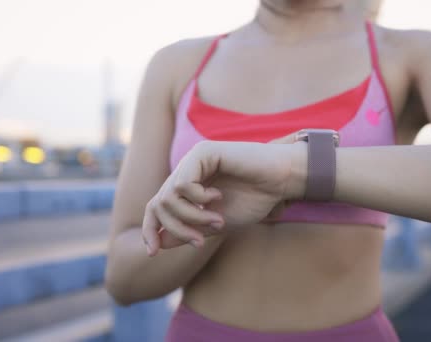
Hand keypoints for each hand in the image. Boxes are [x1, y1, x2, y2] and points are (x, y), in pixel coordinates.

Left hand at [142, 133, 305, 253]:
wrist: (280, 181)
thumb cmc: (255, 199)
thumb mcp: (216, 223)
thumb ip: (189, 230)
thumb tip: (158, 242)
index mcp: (188, 184)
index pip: (156, 206)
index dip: (150, 229)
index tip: (152, 253)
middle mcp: (186, 169)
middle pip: (158, 204)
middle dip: (177, 228)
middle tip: (200, 240)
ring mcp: (193, 159)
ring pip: (168, 197)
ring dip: (191, 217)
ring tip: (216, 220)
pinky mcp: (203, 152)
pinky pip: (183, 185)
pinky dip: (199, 199)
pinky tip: (218, 197)